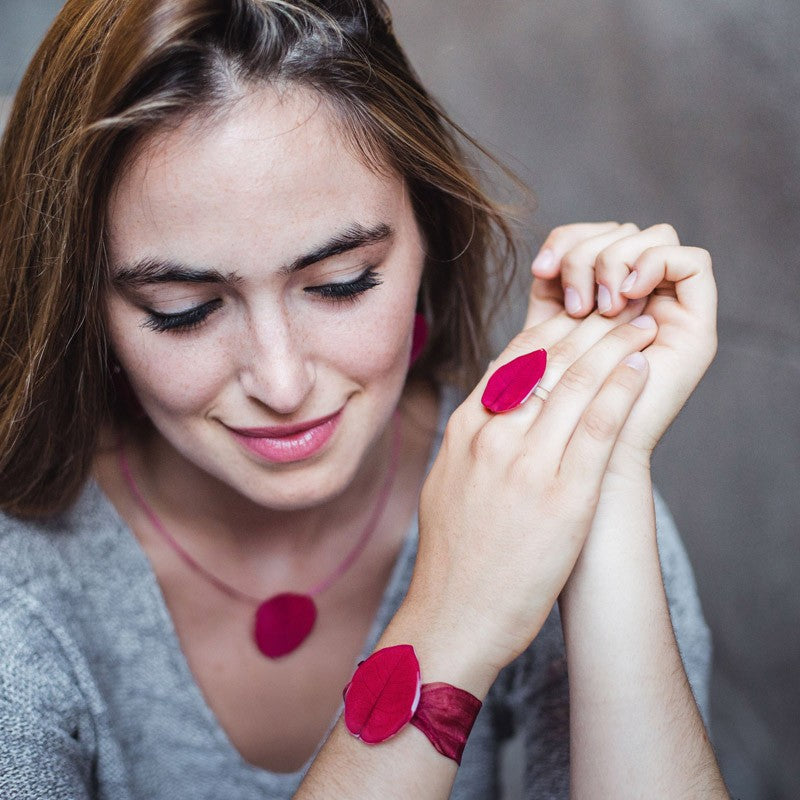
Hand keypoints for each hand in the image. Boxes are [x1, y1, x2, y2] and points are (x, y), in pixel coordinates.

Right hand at [408, 305, 657, 674]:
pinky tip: (639, 367)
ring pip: (575, 382)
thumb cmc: (455, 554)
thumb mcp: (448, 481)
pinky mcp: (563, 495)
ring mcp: (526, 463)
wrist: (454, 615)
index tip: (581, 314)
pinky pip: (596, 426)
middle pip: (548, 360)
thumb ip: (473, 439)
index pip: (513, 359)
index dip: (554, 328)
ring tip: (640, 323)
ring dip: (614, 345)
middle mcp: (493, 435)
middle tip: (621, 304)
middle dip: (590, 325)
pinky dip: (621, 389)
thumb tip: (495, 409)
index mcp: (466, 429)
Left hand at [527, 222, 716, 468]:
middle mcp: (639, 299)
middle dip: (588, 254)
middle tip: (572, 298)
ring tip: (599, 306)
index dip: (567, 241)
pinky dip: (657, 262)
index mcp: (602, 299)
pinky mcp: (699, 325)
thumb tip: (542, 266)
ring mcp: (671, 310)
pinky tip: (628, 293)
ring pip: (654, 238)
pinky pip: (693, 261)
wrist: (589, 463)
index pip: (593, 237)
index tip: (542, 270)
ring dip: (619, 260)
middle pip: (622, 232)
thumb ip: (543, 308)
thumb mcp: (539, 348)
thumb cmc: (558, 414)